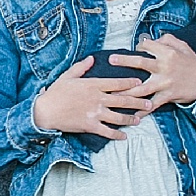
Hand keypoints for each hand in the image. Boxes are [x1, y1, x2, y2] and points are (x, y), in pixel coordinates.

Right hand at [31, 57, 150, 140]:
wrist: (45, 111)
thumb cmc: (55, 92)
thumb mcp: (67, 76)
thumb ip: (81, 67)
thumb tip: (92, 59)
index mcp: (93, 84)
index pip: (117, 83)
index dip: (131, 83)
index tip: (141, 83)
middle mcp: (98, 98)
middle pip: (123, 100)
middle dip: (138, 102)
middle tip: (149, 103)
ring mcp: (95, 113)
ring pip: (119, 117)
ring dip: (131, 119)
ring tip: (140, 120)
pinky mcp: (91, 126)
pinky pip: (108, 131)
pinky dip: (117, 135)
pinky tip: (124, 136)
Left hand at [110, 33, 195, 109]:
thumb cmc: (192, 63)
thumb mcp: (183, 47)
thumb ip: (167, 40)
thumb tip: (153, 38)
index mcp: (167, 53)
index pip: (147, 46)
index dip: (138, 46)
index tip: (133, 50)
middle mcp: (164, 67)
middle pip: (141, 63)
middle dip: (124, 61)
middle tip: (111, 60)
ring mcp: (165, 83)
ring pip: (142, 87)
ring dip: (127, 91)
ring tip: (112, 93)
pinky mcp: (167, 96)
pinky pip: (153, 104)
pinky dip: (143, 110)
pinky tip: (132, 115)